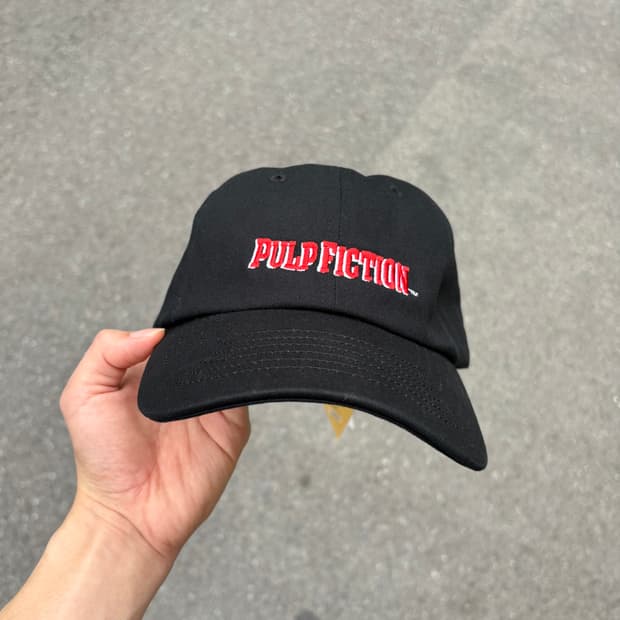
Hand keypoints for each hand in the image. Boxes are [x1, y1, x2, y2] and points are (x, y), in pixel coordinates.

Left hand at [60, 327, 250, 564]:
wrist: (131, 515)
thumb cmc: (103, 461)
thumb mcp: (83, 396)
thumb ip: (107, 352)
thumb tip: (155, 332)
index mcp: (151, 373)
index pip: (174, 335)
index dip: (177, 327)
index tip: (174, 328)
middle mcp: (183, 386)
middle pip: (206, 345)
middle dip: (206, 337)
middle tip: (200, 340)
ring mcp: (210, 405)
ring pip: (230, 365)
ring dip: (226, 358)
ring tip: (212, 361)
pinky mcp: (232, 426)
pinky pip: (244, 395)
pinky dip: (241, 383)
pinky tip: (225, 382)